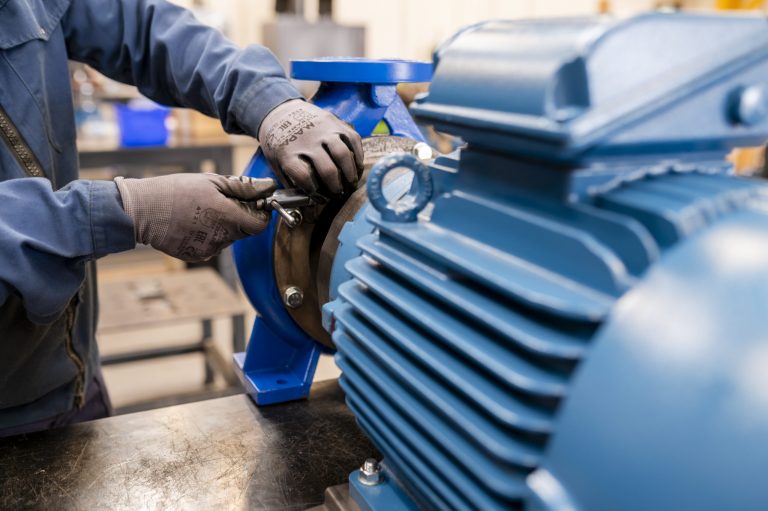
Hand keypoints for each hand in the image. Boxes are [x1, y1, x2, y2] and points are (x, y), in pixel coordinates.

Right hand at [115, 173, 275, 261]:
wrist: (142, 211)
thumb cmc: (176, 191)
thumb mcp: (212, 182)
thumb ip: (244, 187)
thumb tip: (269, 187)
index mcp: (228, 217)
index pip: (260, 224)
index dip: (260, 214)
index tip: (253, 204)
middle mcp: (222, 237)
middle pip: (245, 231)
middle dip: (240, 218)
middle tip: (221, 202)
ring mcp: (210, 249)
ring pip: (228, 239)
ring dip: (223, 227)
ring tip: (201, 211)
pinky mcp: (198, 256)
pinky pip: (212, 246)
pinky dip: (208, 236)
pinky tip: (192, 223)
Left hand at [258, 99, 363, 195]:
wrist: (280, 111)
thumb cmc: (280, 142)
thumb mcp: (275, 161)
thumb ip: (289, 181)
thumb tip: (305, 202)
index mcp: (288, 152)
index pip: (304, 178)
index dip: (314, 192)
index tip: (318, 198)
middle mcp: (307, 141)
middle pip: (328, 169)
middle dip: (336, 187)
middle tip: (338, 194)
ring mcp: (323, 130)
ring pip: (343, 154)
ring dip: (350, 174)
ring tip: (351, 184)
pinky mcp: (335, 122)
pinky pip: (353, 139)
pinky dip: (358, 155)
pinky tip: (357, 167)